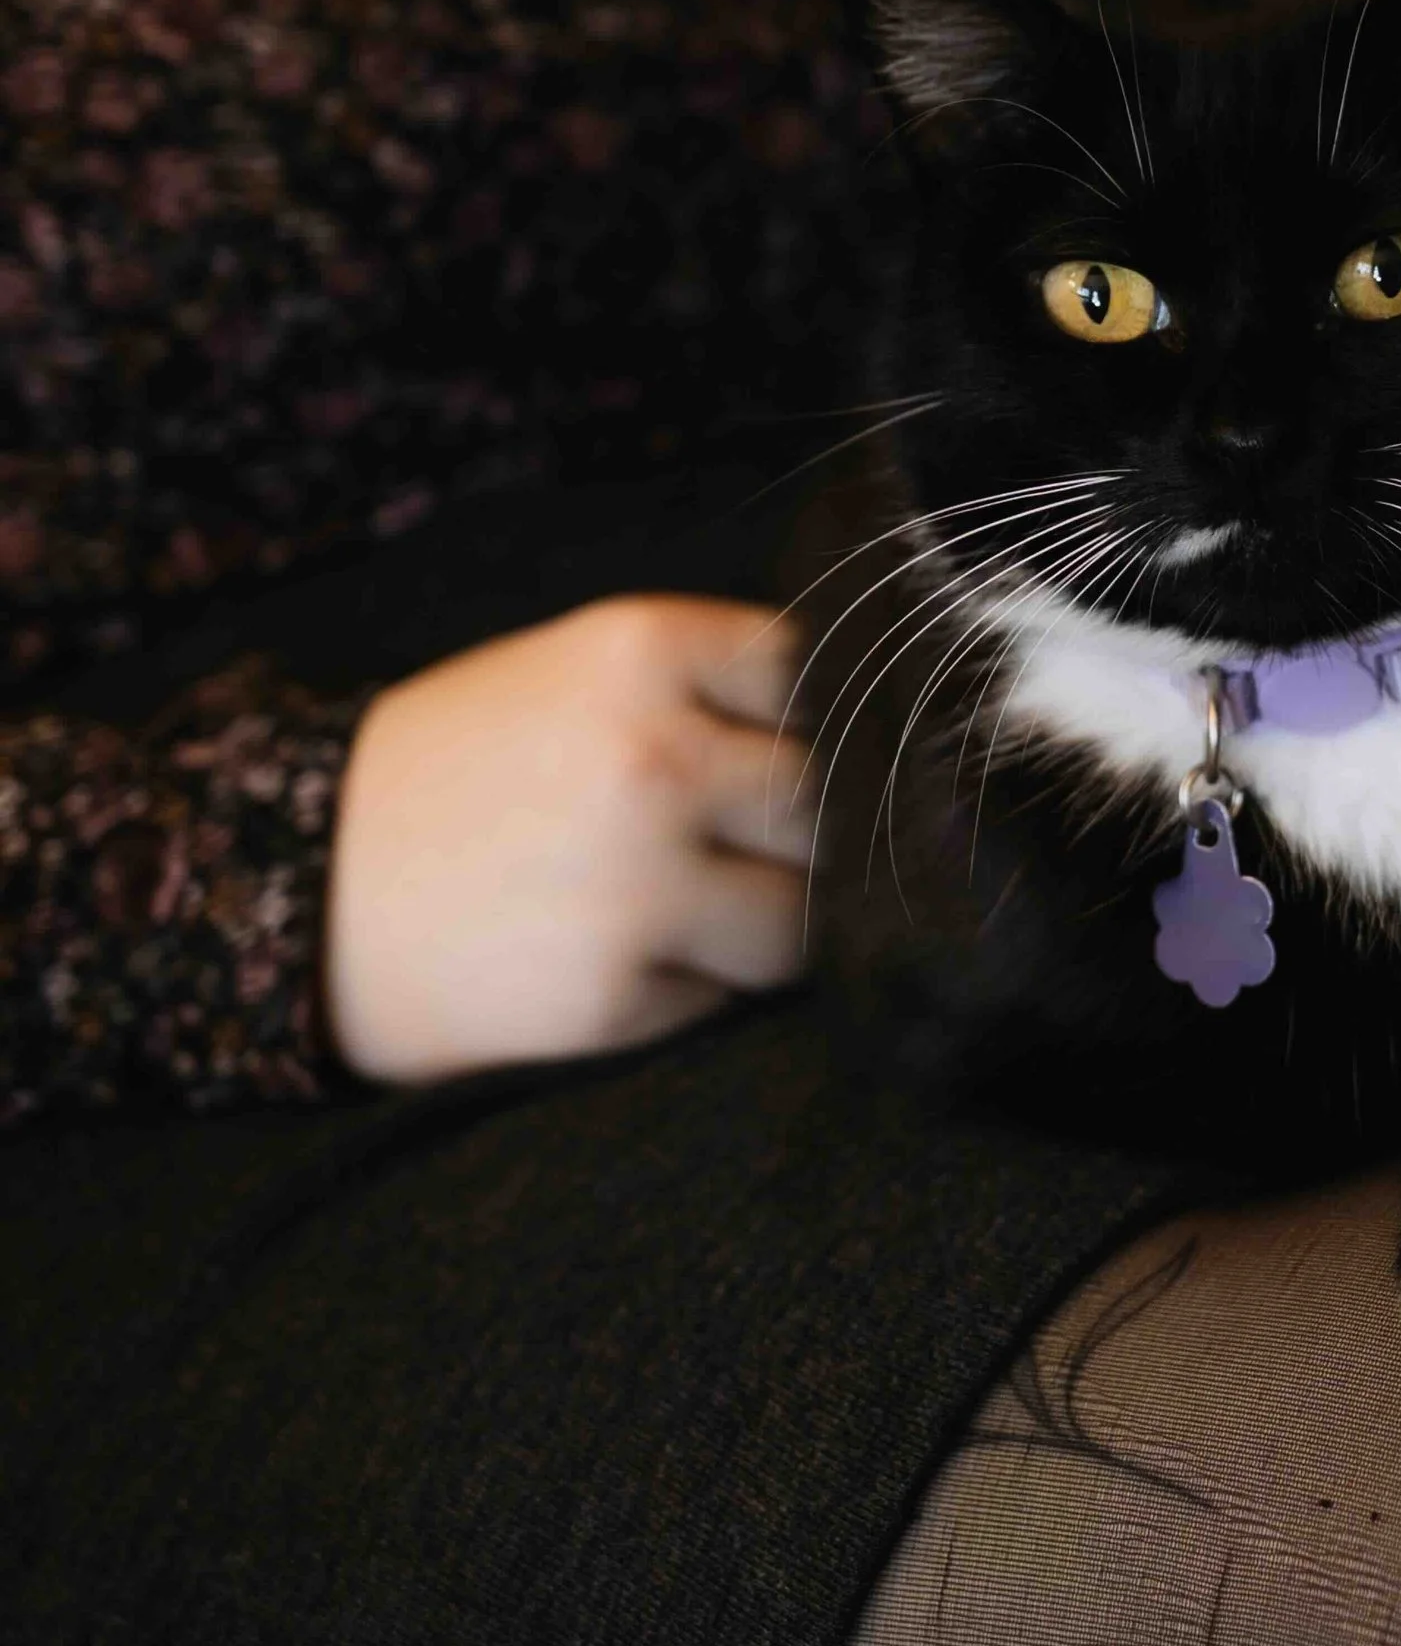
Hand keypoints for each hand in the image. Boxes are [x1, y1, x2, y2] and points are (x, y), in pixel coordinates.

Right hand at [326, 596, 816, 1084]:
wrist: (298, 889)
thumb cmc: (452, 774)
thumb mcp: (567, 674)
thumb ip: (701, 689)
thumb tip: (856, 733)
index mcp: (642, 650)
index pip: (819, 680)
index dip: (818, 727)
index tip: (798, 757)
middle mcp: (654, 756)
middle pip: (828, 804)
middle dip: (804, 835)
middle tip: (747, 849)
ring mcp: (639, 881)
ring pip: (803, 917)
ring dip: (765, 923)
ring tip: (682, 911)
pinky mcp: (616, 990)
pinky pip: (727, 995)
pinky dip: (694, 987)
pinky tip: (615, 957)